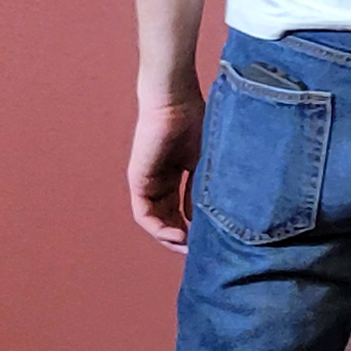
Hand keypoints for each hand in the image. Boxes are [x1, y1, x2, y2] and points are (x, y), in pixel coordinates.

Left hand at [129, 88, 202, 249]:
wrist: (175, 100)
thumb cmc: (196, 120)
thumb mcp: (206, 161)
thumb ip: (204, 188)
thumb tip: (209, 218)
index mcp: (177, 173)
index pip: (182, 208)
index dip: (195, 226)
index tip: (211, 238)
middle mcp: (160, 180)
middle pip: (168, 218)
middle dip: (183, 237)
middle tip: (200, 250)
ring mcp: (147, 181)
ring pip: (155, 220)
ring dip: (170, 237)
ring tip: (188, 247)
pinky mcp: (138, 180)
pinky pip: (144, 214)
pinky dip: (158, 229)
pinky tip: (176, 235)